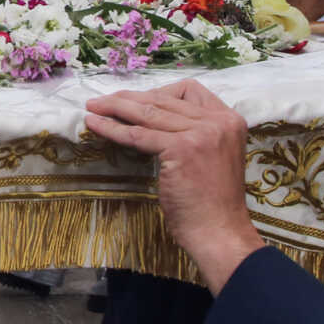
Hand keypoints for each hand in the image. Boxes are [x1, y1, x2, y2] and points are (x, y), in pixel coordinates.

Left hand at [85, 79, 264, 289]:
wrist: (219, 232)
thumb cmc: (212, 203)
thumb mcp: (212, 156)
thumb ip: (194, 134)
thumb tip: (152, 118)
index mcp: (230, 120)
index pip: (190, 90)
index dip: (159, 92)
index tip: (136, 100)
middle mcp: (218, 122)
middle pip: (165, 98)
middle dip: (130, 98)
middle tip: (103, 101)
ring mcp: (201, 133)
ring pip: (148, 112)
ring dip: (115, 107)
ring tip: (93, 107)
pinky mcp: (181, 149)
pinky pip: (138, 134)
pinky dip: (113, 128)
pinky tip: (96, 124)